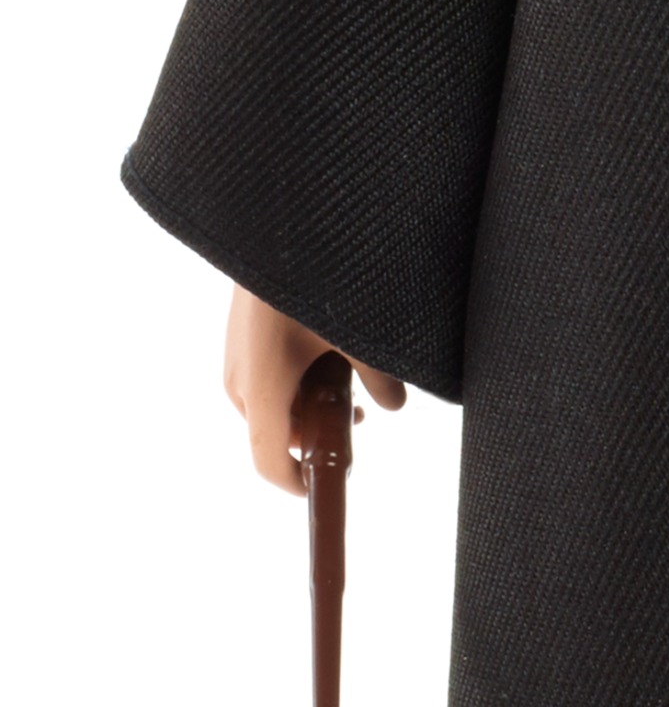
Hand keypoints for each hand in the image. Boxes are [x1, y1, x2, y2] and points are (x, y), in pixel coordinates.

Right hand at [223, 284, 405, 491]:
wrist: (271, 223)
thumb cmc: (310, 278)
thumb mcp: (356, 332)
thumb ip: (378, 376)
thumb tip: (395, 406)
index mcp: (261, 390)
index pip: (269, 463)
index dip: (299, 484)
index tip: (328, 483)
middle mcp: (239, 383)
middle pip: (276, 437)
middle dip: (317, 435)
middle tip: (357, 418)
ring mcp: (236, 363)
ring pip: (272, 409)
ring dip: (310, 407)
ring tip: (346, 383)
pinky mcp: (240, 343)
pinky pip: (266, 382)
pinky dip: (297, 384)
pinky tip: (327, 357)